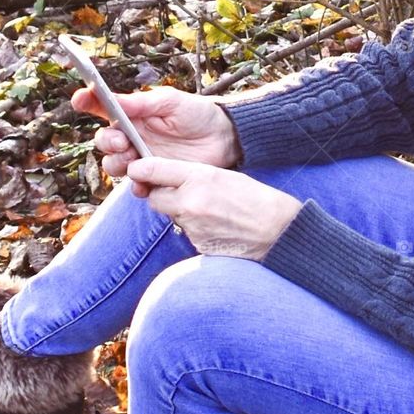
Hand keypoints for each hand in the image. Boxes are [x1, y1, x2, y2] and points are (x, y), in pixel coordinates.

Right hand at [70, 86, 241, 194]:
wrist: (225, 139)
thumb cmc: (198, 114)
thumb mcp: (172, 102)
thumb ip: (142, 104)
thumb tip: (113, 100)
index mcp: (134, 114)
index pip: (103, 108)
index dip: (87, 102)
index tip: (79, 98)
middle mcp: (133, 137)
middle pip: (104, 141)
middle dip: (107, 141)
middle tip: (123, 141)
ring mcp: (142, 159)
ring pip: (114, 165)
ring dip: (118, 163)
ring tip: (134, 159)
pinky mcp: (154, 178)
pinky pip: (135, 186)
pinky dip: (135, 185)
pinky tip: (143, 182)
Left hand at [126, 157, 302, 259]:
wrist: (275, 230)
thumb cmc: (253, 198)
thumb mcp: (223, 176)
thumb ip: (191, 176)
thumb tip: (162, 179)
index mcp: (199, 177)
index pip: (153, 170)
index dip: (142, 169)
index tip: (137, 169)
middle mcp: (190, 201)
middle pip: (154, 198)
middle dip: (162, 195)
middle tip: (180, 193)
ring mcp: (192, 225)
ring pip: (170, 215)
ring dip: (179, 212)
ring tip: (208, 210)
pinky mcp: (195, 244)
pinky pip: (184, 232)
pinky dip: (194, 228)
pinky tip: (215, 225)